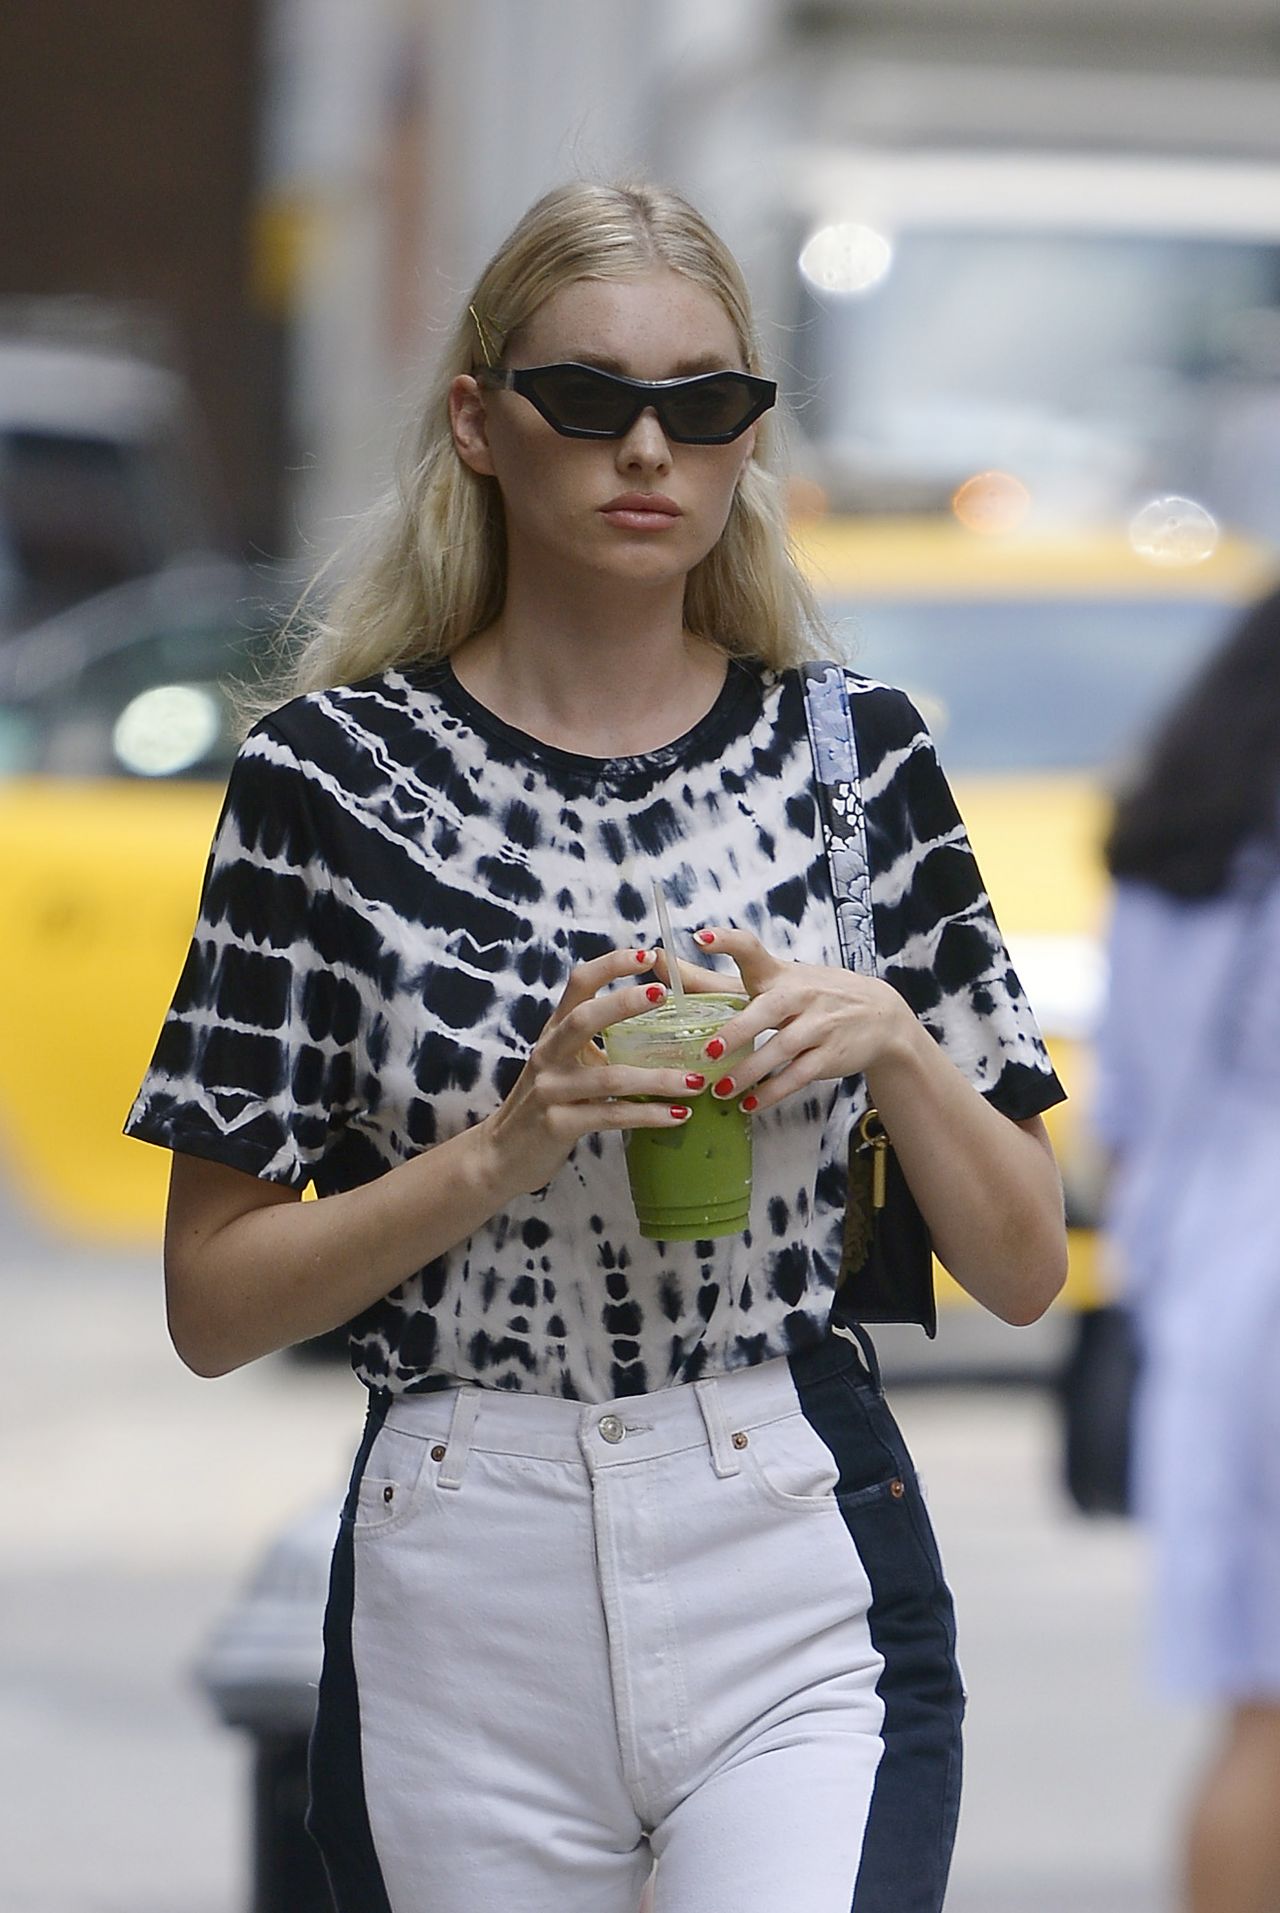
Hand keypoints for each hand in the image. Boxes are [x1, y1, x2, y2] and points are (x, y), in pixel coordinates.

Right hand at [478, 947, 706, 1196]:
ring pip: (610, 1077)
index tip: (649, 955)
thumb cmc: (547, 1104)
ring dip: (658, 1078)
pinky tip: (678, 1115)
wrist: (502, 1156)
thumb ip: (599, 1045)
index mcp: (554, 1032)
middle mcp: (549, 1054)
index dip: (611, 964)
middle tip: (666, 995)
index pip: (579, 984)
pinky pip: (612, 1116)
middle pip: (585, 1018)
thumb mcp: (565, 1065)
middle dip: (626, 1003)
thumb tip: (661, 1027)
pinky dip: (649, 1114)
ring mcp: (551, 1090)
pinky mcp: (558, 1124)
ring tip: (696, 1080)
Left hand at [652, 926, 916, 1113]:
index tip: (701, 938)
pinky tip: (749, 1104)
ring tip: (720, 1090)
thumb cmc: (809, 995)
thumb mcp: (771, 982)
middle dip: (738, 1031)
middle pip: (767, 1009)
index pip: (751, 949)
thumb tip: (659, 964)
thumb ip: (714, 980)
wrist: (878, 1015)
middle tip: (707, 1051)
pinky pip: (798, 1076)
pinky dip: (772, 1092)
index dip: (727, 942)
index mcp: (777, 973)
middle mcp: (799, 994)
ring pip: (781, 1049)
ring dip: (750, 1072)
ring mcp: (818, 1025)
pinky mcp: (830, 1055)